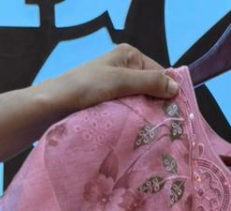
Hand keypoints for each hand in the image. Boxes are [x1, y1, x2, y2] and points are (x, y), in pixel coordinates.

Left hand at [0, 46, 177, 173]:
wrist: (53, 105)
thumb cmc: (84, 88)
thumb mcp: (120, 81)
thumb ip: (149, 82)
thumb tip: (176, 87)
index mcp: (129, 56)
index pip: (160, 73)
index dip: (168, 92)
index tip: (177, 114)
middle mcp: (124, 69)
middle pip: (151, 89)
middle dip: (158, 106)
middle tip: (166, 128)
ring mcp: (115, 87)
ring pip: (141, 102)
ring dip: (146, 117)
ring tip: (153, 133)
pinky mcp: (108, 103)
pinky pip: (129, 111)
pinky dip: (134, 121)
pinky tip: (137, 134)